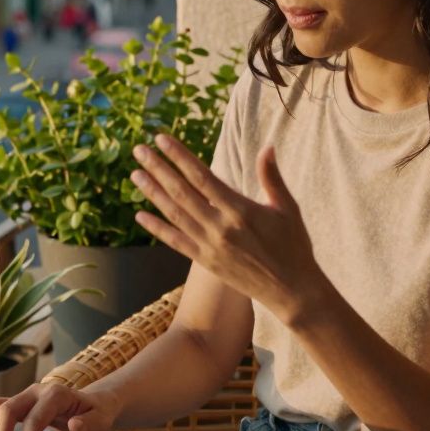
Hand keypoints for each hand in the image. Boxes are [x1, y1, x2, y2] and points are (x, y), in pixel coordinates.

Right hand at [0, 383, 119, 430]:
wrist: (92, 403)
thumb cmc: (96, 414)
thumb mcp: (100, 421)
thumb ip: (88, 424)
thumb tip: (73, 426)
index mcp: (56, 395)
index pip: (34, 419)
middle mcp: (36, 391)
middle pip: (7, 409)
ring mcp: (24, 395)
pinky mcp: (16, 401)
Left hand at [130, 136, 323, 320]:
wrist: (291, 291)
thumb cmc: (293, 246)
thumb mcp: (287, 208)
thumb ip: (272, 177)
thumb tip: (267, 146)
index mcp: (240, 210)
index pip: (202, 177)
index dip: (179, 156)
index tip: (162, 139)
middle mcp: (220, 228)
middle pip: (181, 192)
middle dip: (158, 169)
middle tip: (139, 150)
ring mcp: (210, 247)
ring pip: (175, 215)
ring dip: (153, 193)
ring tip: (135, 175)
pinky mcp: (206, 262)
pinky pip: (176, 242)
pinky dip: (157, 228)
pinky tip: (140, 216)